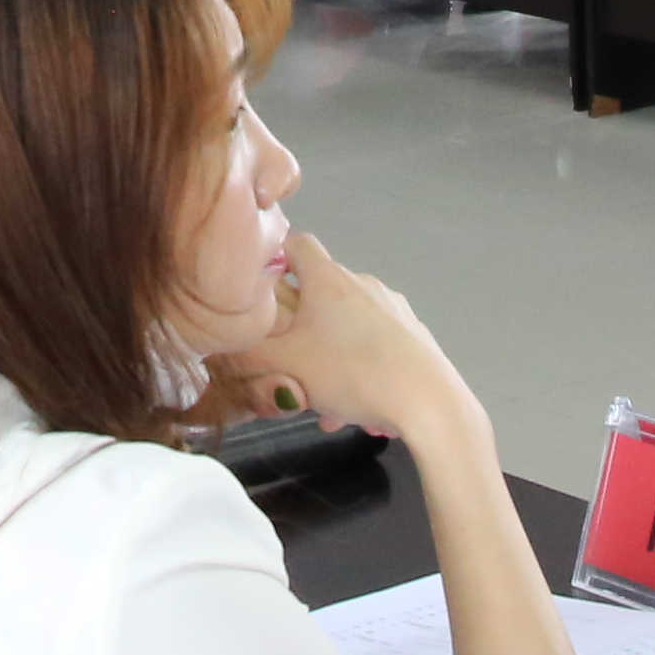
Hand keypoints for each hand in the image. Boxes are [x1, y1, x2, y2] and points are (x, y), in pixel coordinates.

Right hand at [244, 231, 488, 456]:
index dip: (275, 259)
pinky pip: (374, 347)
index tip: (262, 289)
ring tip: (327, 408)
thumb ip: (250, 353)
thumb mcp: (286, 367)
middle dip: (301, 330)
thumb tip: (225, 340)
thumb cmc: (352, 373)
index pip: (296, 243)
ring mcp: (393, 308)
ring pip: (347, 329)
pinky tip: (358, 411)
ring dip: (330, 360)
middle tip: (290, 368)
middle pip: (321, 295)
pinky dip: (359, 372)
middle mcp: (363, 284)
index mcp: (329, 279)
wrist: (429, 403)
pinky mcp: (414, 336)